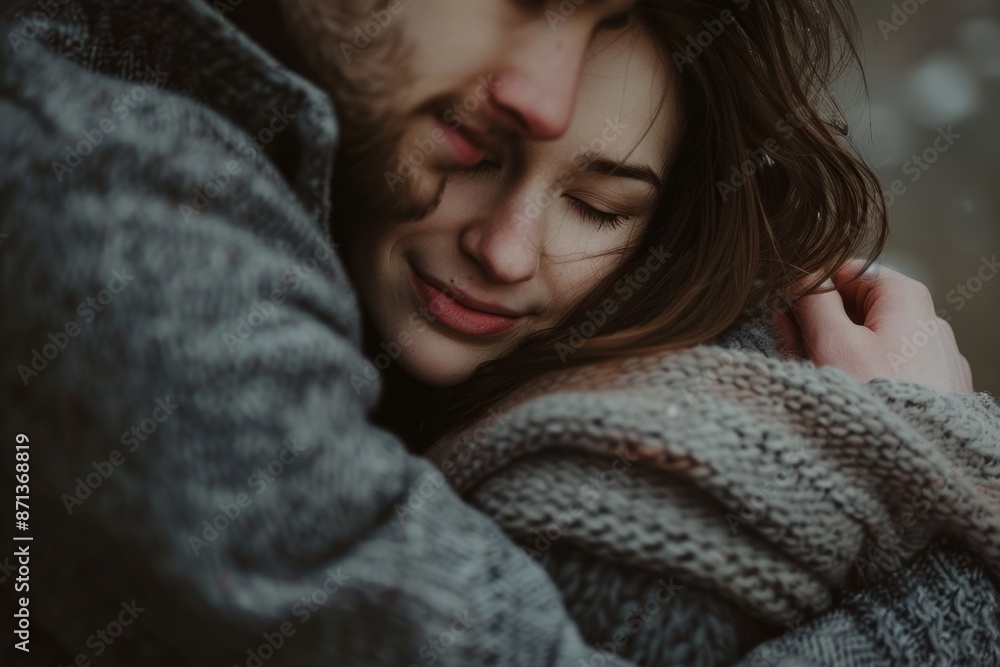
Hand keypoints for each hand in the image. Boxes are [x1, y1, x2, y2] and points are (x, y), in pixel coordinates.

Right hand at [771, 260, 973, 392]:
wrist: (918, 468)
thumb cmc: (878, 402)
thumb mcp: (832, 343)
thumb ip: (812, 301)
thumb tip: (801, 277)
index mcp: (907, 297)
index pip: (846, 272)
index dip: (810, 292)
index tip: (787, 317)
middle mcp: (927, 321)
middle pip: (855, 309)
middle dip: (817, 328)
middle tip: (794, 354)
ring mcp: (933, 359)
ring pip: (867, 343)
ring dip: (833, 356)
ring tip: (815, 383)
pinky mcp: (933, 391)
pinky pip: (887, 371)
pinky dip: (860, 378)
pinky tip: (845, 400)